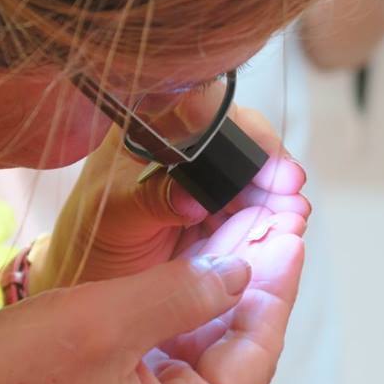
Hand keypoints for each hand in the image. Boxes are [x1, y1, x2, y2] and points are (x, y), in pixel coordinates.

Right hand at [0, 219, 302, 383]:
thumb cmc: (7, 381)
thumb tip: (240, 273)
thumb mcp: (103, 321)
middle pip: (228, 356)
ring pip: (195, 355)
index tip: (289, 232)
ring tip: (235, 236)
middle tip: (266, 224)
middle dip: (246, 289)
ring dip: (211, 299)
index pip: (253, 356)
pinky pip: (160, 363)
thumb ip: (183, 293)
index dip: (274, 289)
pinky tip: (185, 273)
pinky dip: (175, 319)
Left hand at [32, 107, 308, 289]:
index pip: (207, 111)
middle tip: (291, 195)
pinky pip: (251, 209)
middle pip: (241, 141)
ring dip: (277, 197)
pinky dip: (269, 219)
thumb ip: (153, 197)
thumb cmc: (90, 233)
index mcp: (151, 125)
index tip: (266, 162)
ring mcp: (204, 177)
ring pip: (253, 177)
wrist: (89, 273)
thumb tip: (194, 197)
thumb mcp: (115, 212)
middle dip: (269, 168)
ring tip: (294, 217)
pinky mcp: (218, 210)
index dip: (243, 134)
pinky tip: (284, 228)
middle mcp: (183, 143)